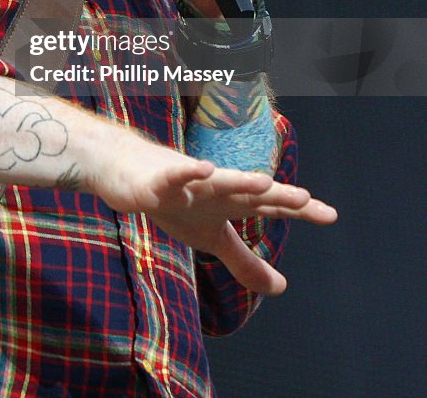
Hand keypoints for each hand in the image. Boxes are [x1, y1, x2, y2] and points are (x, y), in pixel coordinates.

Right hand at [91, 134, 336, 295]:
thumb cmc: (176, 202)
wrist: (128, 174)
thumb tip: (282, 289)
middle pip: (250, 192)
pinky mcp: (160, 181)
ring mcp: (189, 183)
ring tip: (264, 182)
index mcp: (231, 203)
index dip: (298, 210)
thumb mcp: (212, 238)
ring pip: (216, 181)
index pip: (270, 207)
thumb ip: (246, 262)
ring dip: (238, 180)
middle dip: (275, 195)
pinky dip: (187, 172)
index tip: (330, 215)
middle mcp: (216, 189)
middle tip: (305, 199)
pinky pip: (174, 176)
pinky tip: (202, 168)